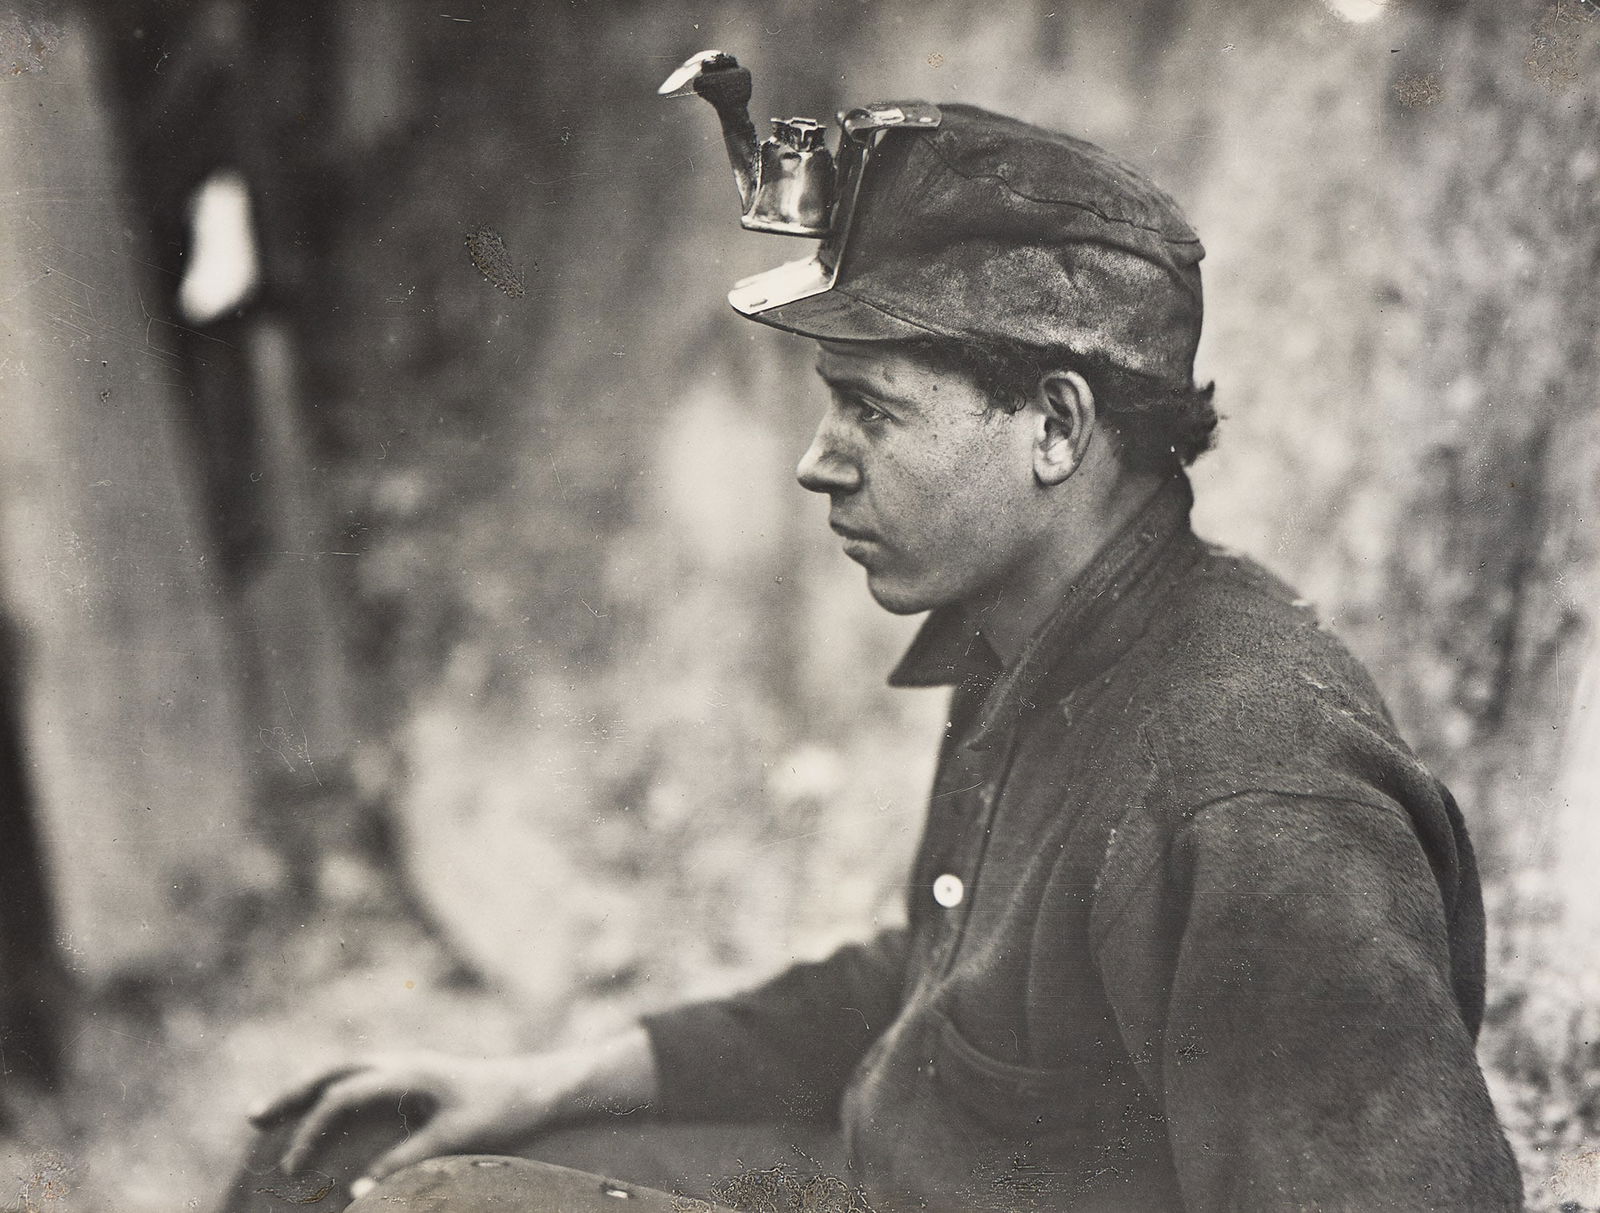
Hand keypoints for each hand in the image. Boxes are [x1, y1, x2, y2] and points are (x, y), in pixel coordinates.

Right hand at [248, 1027, 658, 1186]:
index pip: (342, 1097)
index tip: (293, 1168)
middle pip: (334, 1069)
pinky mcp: (418, 1078)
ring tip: (272, 1110)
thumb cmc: (504, 1111)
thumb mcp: (457, 1140)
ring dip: (310, 1087)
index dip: (311, 1130)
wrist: (542, 1089)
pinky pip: (364, 1078)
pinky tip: (323, 1112)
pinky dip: (335, 1090)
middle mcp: (403, 1062)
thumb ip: (406, 1163)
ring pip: (346, 1068)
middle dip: (292, 1093)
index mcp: (407, 1072)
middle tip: (252, 1117)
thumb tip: (357, 1191)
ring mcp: (410, 1066)